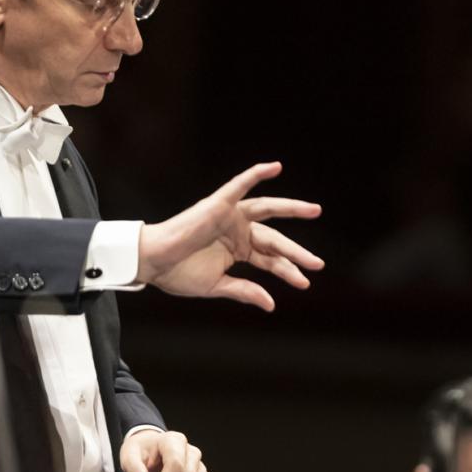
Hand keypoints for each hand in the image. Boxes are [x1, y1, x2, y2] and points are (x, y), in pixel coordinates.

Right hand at [138, 162, 322, 310]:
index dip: (288, 271)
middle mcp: (238, 230)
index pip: (270, 259)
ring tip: (315, 211)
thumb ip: (245, 291)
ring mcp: (230, 216)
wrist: (152, 263)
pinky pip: (239, 184)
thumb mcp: (218, 285)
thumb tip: (271, 304)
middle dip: (296, 252)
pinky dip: (256, 174)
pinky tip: (275, 167)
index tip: (304, 283)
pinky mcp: (218, 204)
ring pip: (268, 210)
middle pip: (274, 240)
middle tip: (319, 264)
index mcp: (238, 249)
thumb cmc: (178, 273)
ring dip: (291, 208)